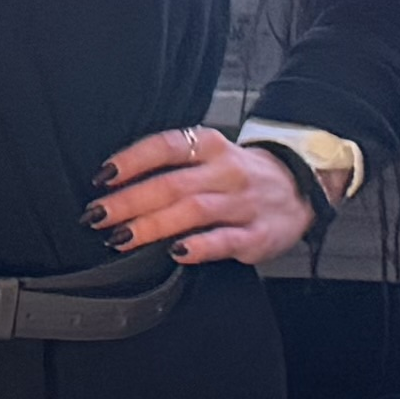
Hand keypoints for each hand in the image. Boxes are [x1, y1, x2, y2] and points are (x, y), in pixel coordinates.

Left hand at [93, 127, 312, 268]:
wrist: (301, 188)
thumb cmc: (242, 176)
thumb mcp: (212, 156)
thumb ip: (173, 167)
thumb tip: (117, 186)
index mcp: (212, 147)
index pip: (167, 146)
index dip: (133, 160)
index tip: (104, 176)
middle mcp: (228, 171)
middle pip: (173, 184)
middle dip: (130, 201)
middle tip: (98, 215)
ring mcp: (244, 204)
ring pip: (194, 211)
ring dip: (153, 224)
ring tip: (122, 236)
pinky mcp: (258, 235)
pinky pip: (226, 240)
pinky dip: (199, 247)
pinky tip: (176, 252)